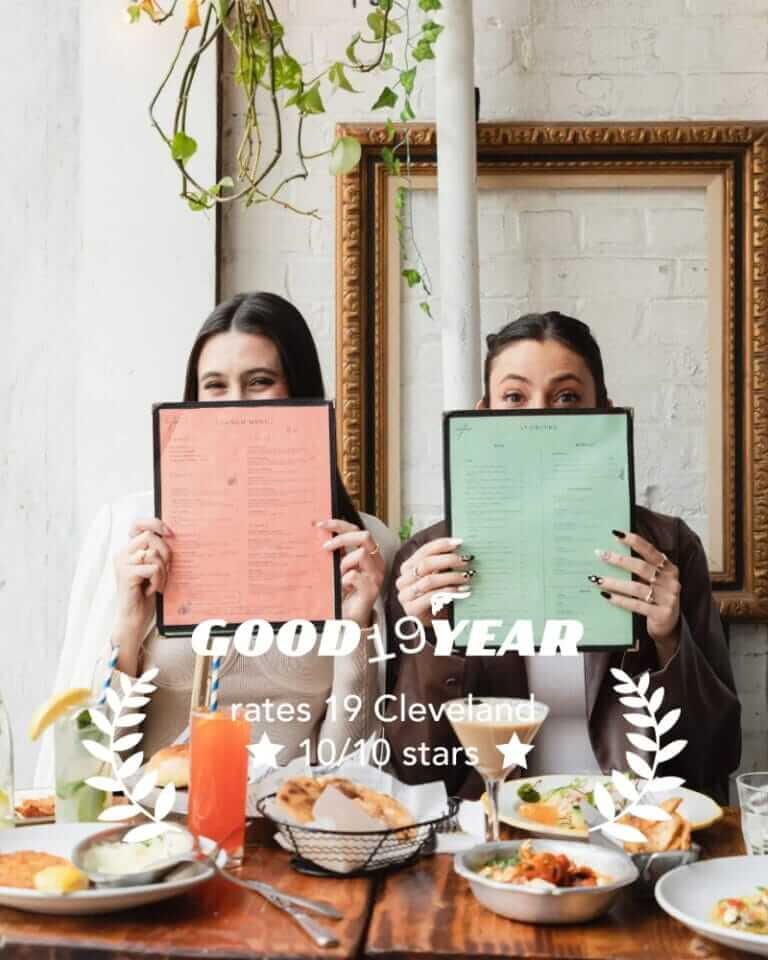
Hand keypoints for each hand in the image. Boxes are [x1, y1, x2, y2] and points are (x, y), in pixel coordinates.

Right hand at [113, 518, 172, 639]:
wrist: (134, 618)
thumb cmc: (146, 594)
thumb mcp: (153, 569)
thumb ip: (157, 553)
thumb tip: (173, 537)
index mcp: (129, 550)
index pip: (137, 524)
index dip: (154, 523)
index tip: (170, 533)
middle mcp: (122, 553)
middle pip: (150, 536)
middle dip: (165, 552)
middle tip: (167, 569)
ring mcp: (122, 563)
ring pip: (153, 553)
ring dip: (163, 571)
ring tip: (158, 583)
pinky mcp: (126, 574)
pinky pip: (153, 569)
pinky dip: (158, 580)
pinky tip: (151, 590)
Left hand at [318, 519, 384, 628]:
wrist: (350, 617)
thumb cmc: (344, 592)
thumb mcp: (339, 568)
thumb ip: (337, 553)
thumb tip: (320, 535)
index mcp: (369, 553)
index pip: (357, 530)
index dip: (339, 524)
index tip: (320, 524)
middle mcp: (376, 561)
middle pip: (364, 535)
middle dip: (342, 538)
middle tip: (325, 547)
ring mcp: (376, 575)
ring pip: (360, 554)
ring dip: (343, 564)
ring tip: (338, 577)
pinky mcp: (372, 589)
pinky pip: (354, 575)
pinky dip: (343, 580)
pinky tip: (341, 588)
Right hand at [395, 537, 473, 626]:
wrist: (434, 622)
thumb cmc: (438, 597)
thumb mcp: (439, 576)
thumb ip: (443, 563)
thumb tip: (461, 547)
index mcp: (407, 567)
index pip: (424, 551)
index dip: (442, 544)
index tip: (460, 542)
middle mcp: (403, 580)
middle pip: (425, 564)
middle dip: (449, 560)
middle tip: (467, 560)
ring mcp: (405, 595)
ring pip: (429, 580)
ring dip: (451, 577)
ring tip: (467, 576)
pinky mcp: (411, 610)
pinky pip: (431, 597)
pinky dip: (449, 592)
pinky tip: (462, 591)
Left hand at [592, 530, 680, 661]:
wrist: (669, 626)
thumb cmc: (656, 598)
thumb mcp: (654, 581)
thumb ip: (642, 568)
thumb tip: (613, 553)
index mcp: (669, 569)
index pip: (651, 551)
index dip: (634, 541)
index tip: (616, 534)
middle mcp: (671, 582)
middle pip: (641, 567)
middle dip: (619, 560)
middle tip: (600, 554)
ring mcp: (668, 598)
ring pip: (636, 588)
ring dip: (614, 582)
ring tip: (596, 578)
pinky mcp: (661, 614)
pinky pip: (636, 605)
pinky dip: (619, 600)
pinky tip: (606, 595)